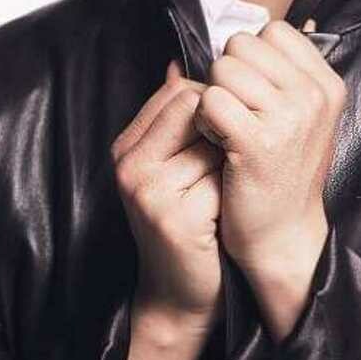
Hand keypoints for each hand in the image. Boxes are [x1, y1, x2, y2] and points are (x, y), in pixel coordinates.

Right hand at [111, 59, 225, 331]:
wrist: (179, 294)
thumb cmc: (187, 224)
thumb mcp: (172, 169)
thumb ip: (175, 122)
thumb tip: (183, 65)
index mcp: (126, 148)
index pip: (180, 91)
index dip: (212, 108)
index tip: (218, 138)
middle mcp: (130, 166)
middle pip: (197, 109)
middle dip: (222, 132)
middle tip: (223, 167)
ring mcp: (149, 193)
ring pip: (216, 144)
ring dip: (231, 165)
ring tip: (219, 194)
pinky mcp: (176, 219)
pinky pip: (223, 182)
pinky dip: (233, 195)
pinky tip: (223, 216)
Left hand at [192, 16, 343, 301]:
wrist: (282, 235)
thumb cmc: (283, 173)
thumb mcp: (301, 116)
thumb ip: (284, 72)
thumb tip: (250, 25)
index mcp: (327, 84)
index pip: (272, 31)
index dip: (251, 59)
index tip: (255, 96)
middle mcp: (313, 95)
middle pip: (242, 45)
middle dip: (228, 75)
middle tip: (237, 116)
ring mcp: (289, 117)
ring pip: (222, 68)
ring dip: (213, 97)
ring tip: (227, 131)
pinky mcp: (258, 141)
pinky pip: (211, 100)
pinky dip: (204, 120)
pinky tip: (217, 143)